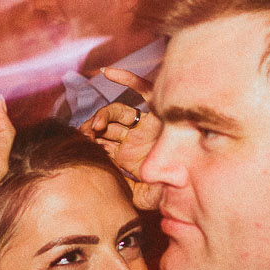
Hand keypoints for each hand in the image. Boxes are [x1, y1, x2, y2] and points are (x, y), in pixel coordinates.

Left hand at [80, 69, 159, 209]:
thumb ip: (126, 191)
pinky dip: (126, 79)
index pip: (102, 143)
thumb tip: (107, 185)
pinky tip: (107, 72)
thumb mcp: (142, 196)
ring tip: (94, 126)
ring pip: (117, 112)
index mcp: (127, 155)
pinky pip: (143, 91)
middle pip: (106, 126)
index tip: (79, 147)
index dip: (89, 143)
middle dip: (91, 130)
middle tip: (84, 137)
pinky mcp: (157, 113)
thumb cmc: (170, 190)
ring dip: (102, 116)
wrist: (190, 184)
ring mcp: (143, 124)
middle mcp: (133, 137)